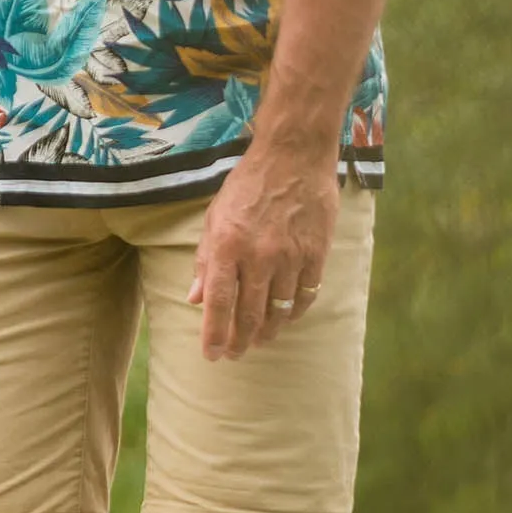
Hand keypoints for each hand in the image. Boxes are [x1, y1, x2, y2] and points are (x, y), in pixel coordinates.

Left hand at [188, 150, 338, 360]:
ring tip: (258, 341)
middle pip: (249, 313)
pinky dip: (295, 313)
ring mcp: (290, 256)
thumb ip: (206, 261)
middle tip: (234, 355)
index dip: (215, 335)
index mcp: (227, 246)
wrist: (293, 157)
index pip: (219, 303)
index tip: (212, 355)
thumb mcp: (214, 217)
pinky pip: (306, 295)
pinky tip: (286, 319)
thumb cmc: (247, 185)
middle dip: (240, 341)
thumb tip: (195, 299)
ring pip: (279, 310)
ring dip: (267, 331)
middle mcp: (259, 256)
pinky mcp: (316, 253)